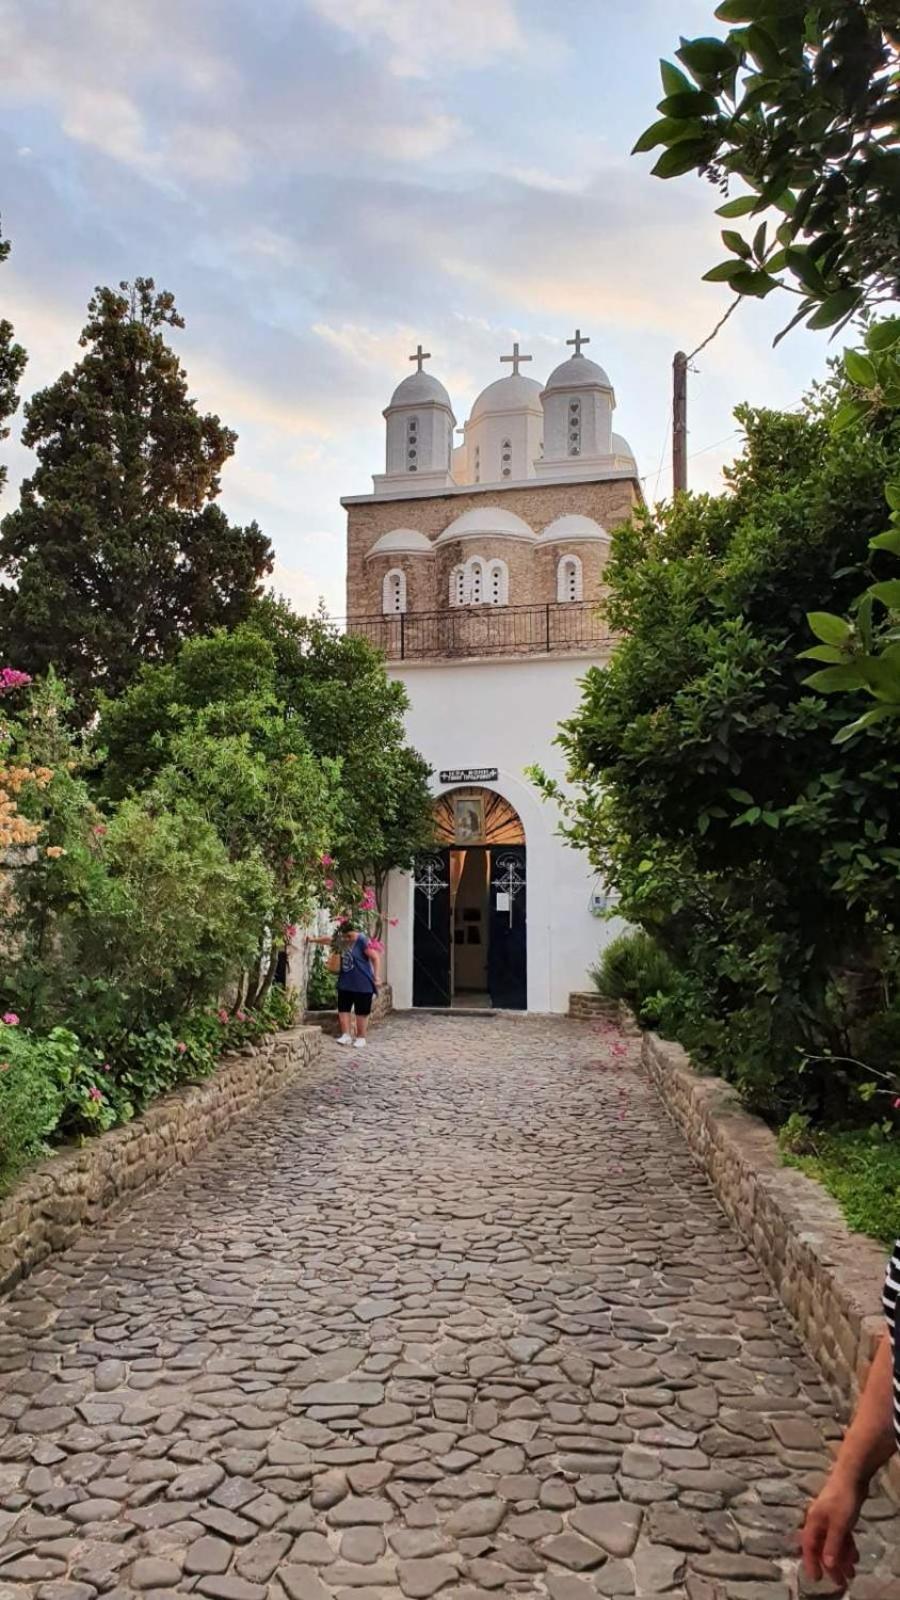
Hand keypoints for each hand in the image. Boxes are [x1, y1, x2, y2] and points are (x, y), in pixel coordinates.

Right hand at [800, 1471, 865, 1590]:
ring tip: (851, 1574)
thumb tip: (826, 1564)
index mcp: (813, 1522)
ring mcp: (829, 1519)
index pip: (809, 1547)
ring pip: (833, 1544)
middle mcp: (818, 1522)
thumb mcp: (839, 1524)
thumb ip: (832, 1544)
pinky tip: (855, 1557)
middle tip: (840, 1583)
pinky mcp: (839, 1517)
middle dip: (831, 1566)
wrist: (852, 1475)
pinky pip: (841, 1537)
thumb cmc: (842, 1499)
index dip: (811, 1563)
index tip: (816, 1579)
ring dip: (842, 1559)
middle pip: (822, 1548)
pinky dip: (847, 1547)